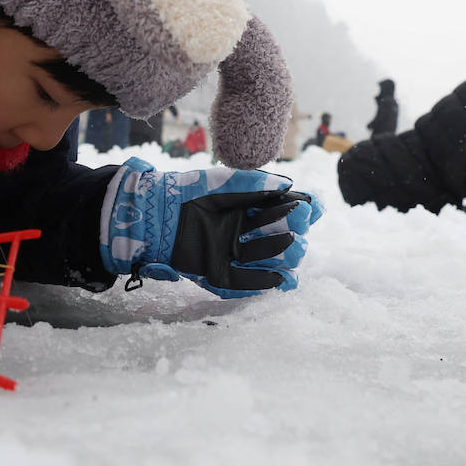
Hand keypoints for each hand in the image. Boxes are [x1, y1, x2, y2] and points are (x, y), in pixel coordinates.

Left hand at [101, 157, 321, 298]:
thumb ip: (255, 183)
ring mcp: (227, 253)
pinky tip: (279, 280)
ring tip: (294, 248)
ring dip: (280, 255)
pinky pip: (241, 282)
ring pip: (262, 259)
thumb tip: (289, 185)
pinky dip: (261, 282)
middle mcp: (238, 233)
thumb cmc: (187, 191)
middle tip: (298, 230)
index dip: (294, 209)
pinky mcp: (214, 273)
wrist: (154, 213)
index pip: (276, 210)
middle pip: (274, 236)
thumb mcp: (223, 183)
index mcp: (242, 209)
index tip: (310, 207)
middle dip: (290, 233)